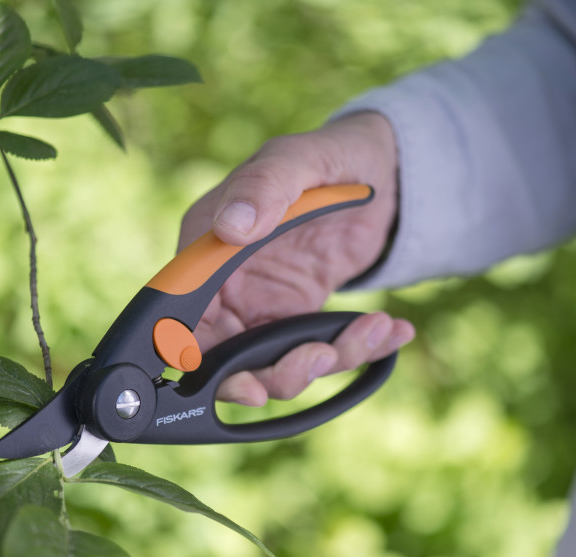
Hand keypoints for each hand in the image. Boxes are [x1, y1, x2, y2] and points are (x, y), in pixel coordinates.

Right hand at [179, 112, 415, 405]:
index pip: (182, 316)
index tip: (246, 381)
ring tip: (375, 326)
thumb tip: (232, 227)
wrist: (382, 173)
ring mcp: (262, 307)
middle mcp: (226, 286)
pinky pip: (320, 352)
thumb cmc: (329, 157)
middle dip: (273, 373)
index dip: (200, 360)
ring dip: (329, 359)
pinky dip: (359, 350)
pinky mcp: (300, 318)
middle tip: (320, 357)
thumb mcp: (298, 160)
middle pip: (227, 358)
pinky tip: (393, 331)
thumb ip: (264, 187)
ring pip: (277, 365)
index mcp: (207, 246)